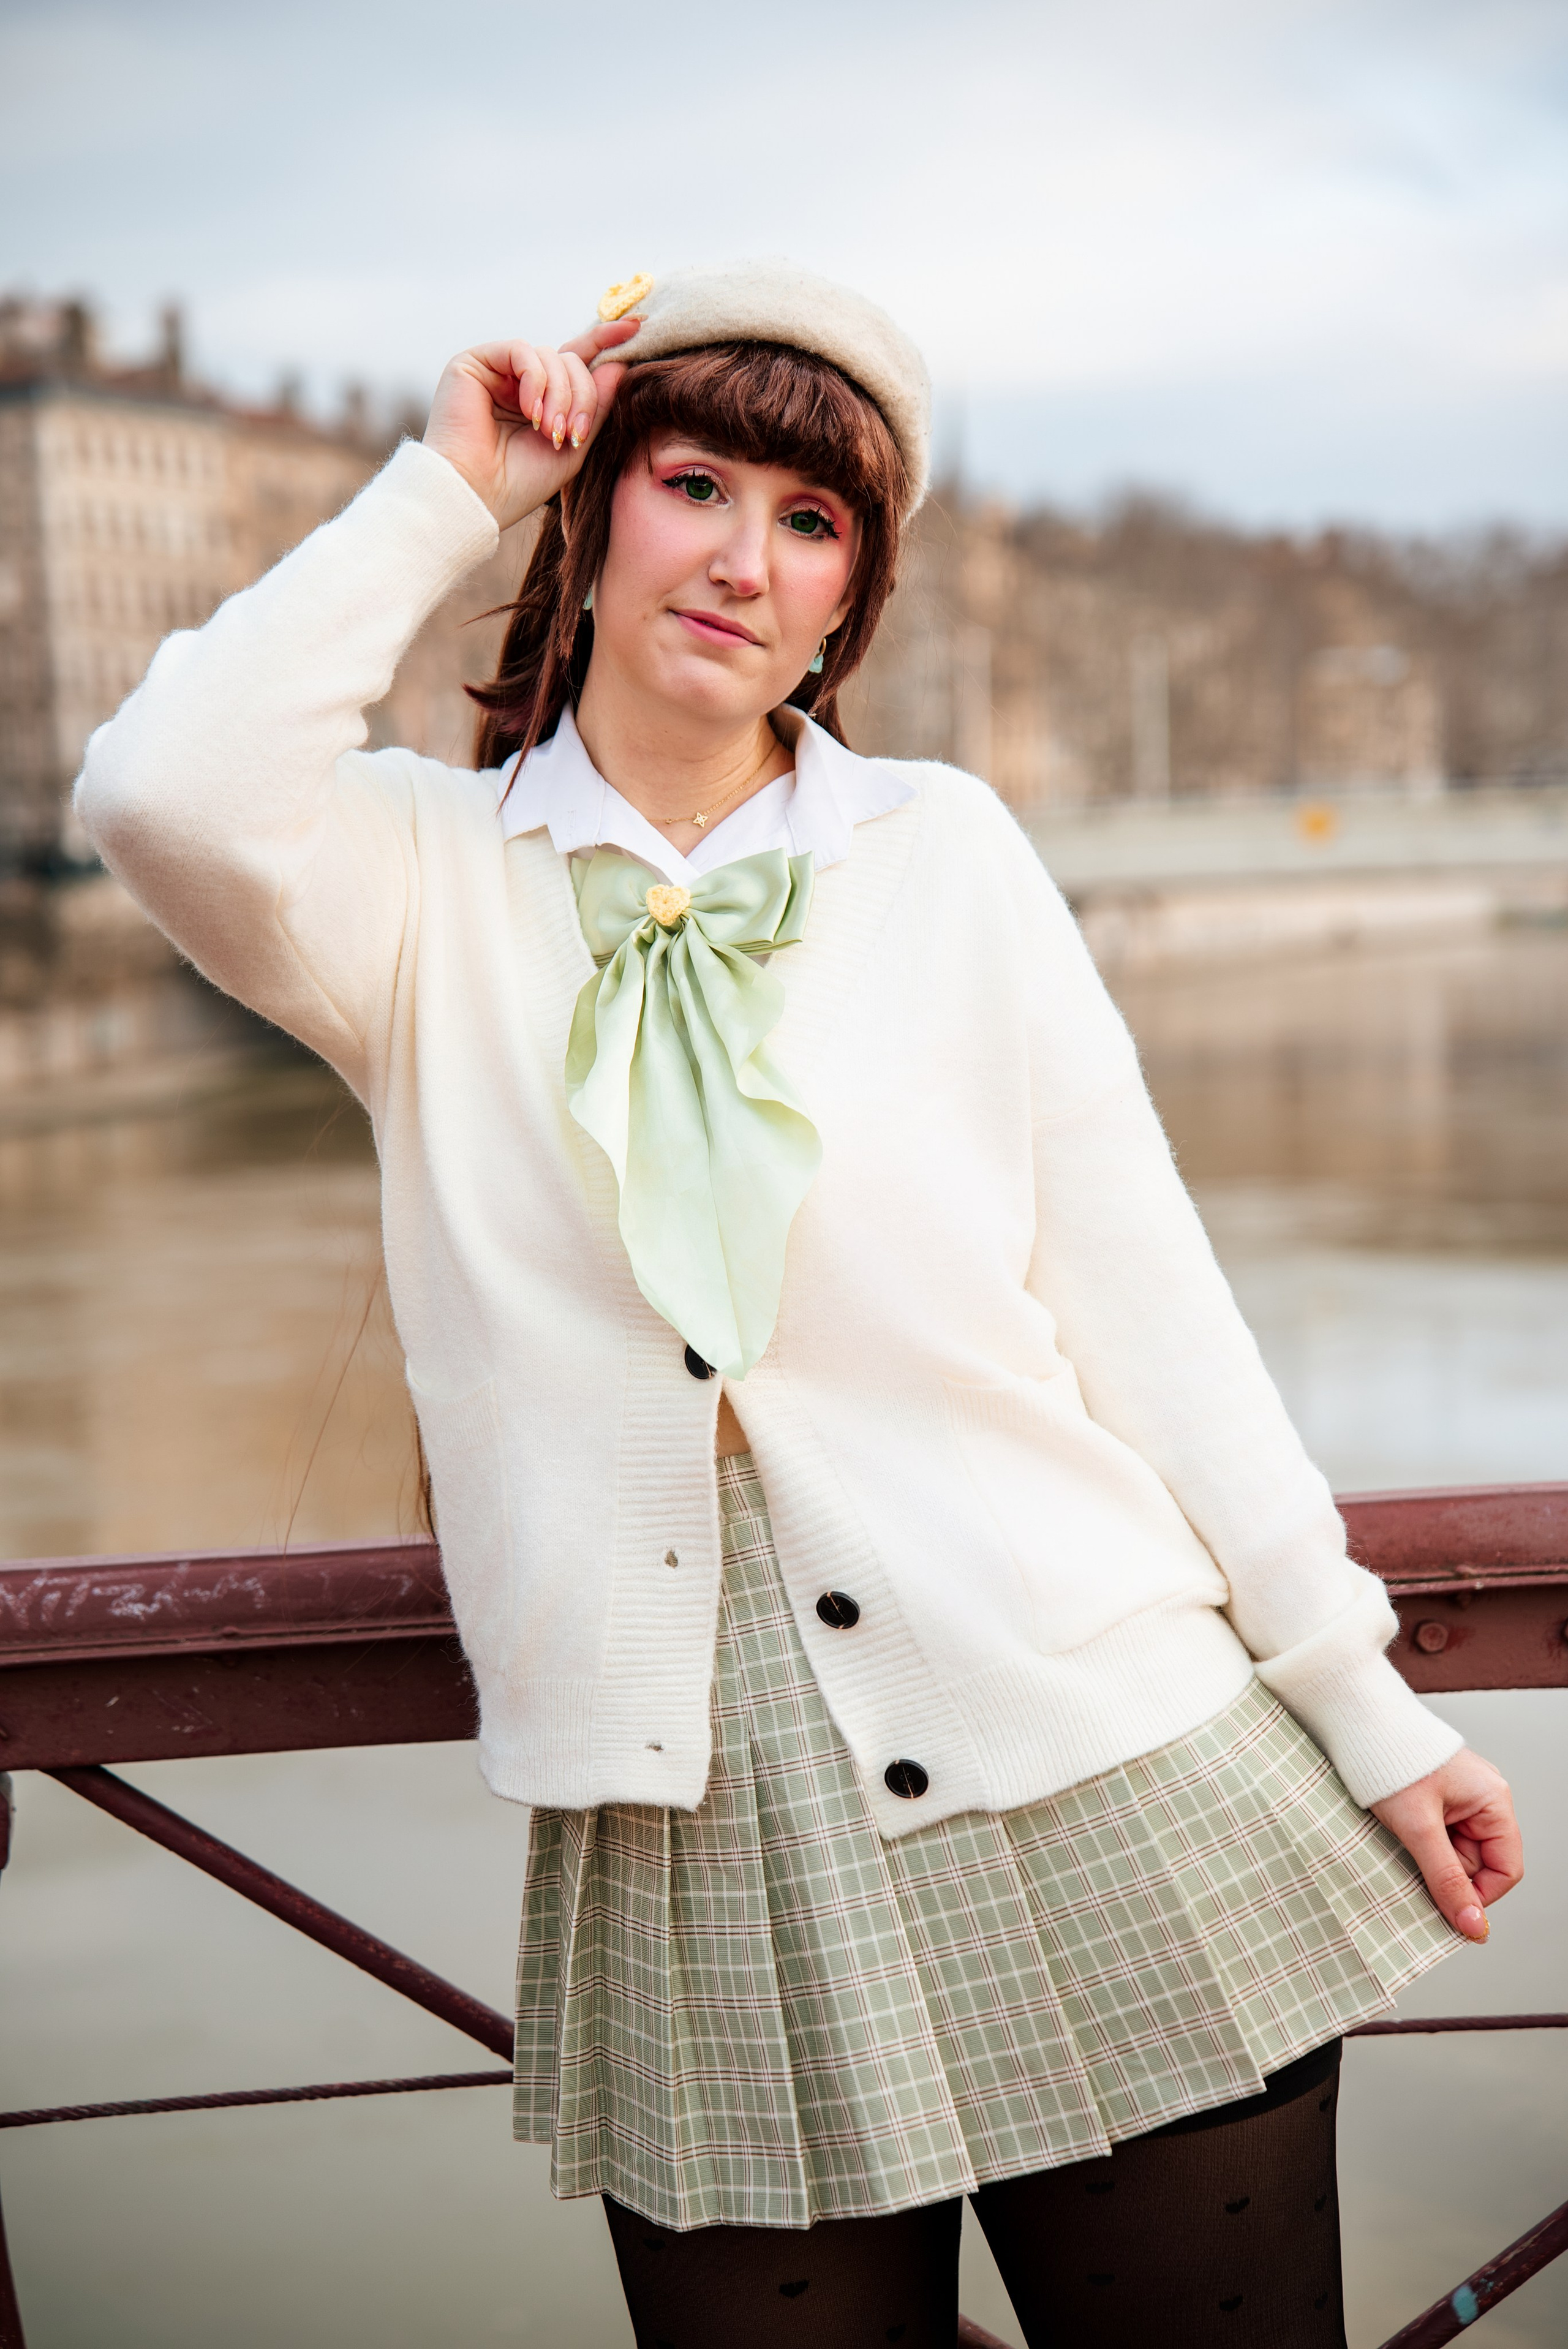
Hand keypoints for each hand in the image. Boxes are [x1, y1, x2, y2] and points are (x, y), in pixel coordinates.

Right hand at [422, 316, 640, 530]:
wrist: (476, 496)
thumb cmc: (520, 482)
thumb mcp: (574, 447)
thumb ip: (597, 405)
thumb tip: (620, 363)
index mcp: (544, 401)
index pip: (578, 361)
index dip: (605, 341)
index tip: (637, 325)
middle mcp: (522, 382)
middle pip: (572, 362)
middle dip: (583, 396)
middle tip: (574, 434)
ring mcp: (499, 370)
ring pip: (551, 356)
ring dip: (560, 396)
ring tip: (550, 432)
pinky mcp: (476, 362)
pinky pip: (522, 351)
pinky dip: (535, 381)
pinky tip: (529, 412)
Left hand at [1370, 1746, 1522, 1941]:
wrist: (1358, 1720)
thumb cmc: (1391, 1758)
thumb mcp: (1419, 1827)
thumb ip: (1446, 1878)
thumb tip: (1473, 1924)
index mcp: (1493, 1801)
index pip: (1505, 1870)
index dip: (1478, 1895)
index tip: (1447, 1908)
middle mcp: (1481, 1800)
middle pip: (1476, 1864)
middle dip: (1444, 1871)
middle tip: (1412, 1859)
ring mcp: (1458, 1799)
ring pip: (1451, 1853)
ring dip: (1426, 1856)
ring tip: (1400, 1835)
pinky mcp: (1434, 1799)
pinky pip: (1435, 1837)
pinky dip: (1416, 1842)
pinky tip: (1397, 1828)